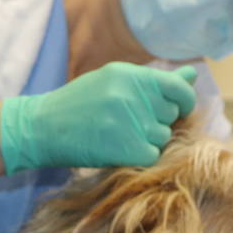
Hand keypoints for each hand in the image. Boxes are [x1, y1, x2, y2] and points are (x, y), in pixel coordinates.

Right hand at [0, 62, 196, 173]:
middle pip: (171, 115)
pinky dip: (139, 156)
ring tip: (119, 135)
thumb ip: (155, 81)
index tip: (174, 109)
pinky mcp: (125, 147)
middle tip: (128, 123)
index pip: (179, 90)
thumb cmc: (79, 104)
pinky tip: (118, 149)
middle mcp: (132, 95)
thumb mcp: (114, 82)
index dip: (182, 102)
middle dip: (157, 121)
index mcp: (131, 75)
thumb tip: (192, 76)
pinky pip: (152, 155)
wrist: (41, 127)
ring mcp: (129, 122)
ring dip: (147, 141)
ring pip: (162, 137)